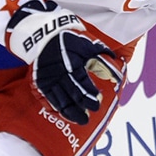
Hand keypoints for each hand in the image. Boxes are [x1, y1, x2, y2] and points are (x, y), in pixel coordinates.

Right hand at [7, 0, 120, 124]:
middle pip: (72, 95)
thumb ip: (101, 60)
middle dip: (82, 107)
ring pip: (60, 100)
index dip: (90, 94)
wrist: (43, 35)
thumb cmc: (69, 40)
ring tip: (80, 120)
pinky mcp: (40, 83)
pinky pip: (48, 99)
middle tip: (89, 116)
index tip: (98, 101)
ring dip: (70, 112)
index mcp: (72, 63)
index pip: (82, 83)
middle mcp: (59, 73)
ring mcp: (48, 79)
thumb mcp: (87, 45)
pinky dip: (56, 108)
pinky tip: (63, 114)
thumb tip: (115, 76)